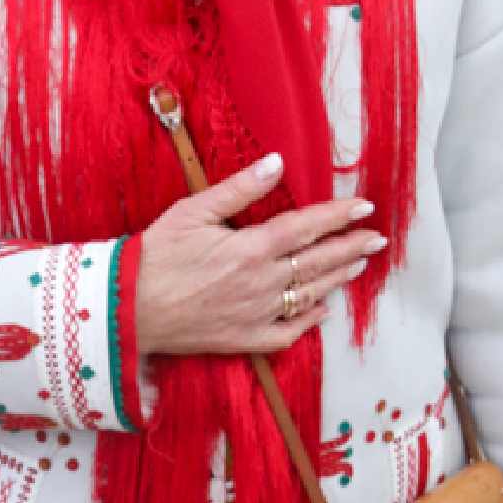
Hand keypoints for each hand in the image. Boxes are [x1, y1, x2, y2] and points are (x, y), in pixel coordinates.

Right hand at [135, 150, 389, 356]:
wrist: (125, 308)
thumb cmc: (154, 256)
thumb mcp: (192, 211)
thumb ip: (239, 188)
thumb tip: (276, 163)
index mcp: (251, 248)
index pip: (307, 228)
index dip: (338, 216)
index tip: (365, 208)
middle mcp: (261, 283)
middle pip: (318, 262)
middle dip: (351, 248)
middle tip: (377, 238)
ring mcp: (255, 314)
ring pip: (309, 295)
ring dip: (337, 278)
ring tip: (359, 265)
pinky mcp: (243, 339)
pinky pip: (287, 332)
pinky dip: (309, 321)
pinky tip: (322, 310)